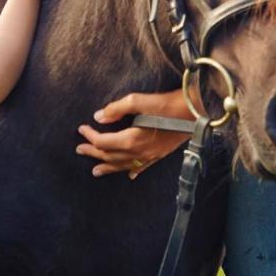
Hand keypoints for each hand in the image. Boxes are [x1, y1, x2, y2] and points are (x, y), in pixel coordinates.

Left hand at [77, 89, 192, 178]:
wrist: (196, 113)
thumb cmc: (169, 104)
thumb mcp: (140, 100)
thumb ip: (117, 108)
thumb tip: (99, 116)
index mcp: (132, 139)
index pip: (103, 141)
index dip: (90, 136)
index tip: (81, 128)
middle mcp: (139, 152)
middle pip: (110, 156)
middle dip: (93, 153)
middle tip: (80, 150)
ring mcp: (150, 156)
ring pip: (123, 166)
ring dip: (107, 167)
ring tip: (95, 171)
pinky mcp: (160, 155)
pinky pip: (142, 168)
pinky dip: (131, 171)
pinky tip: (129, 175)